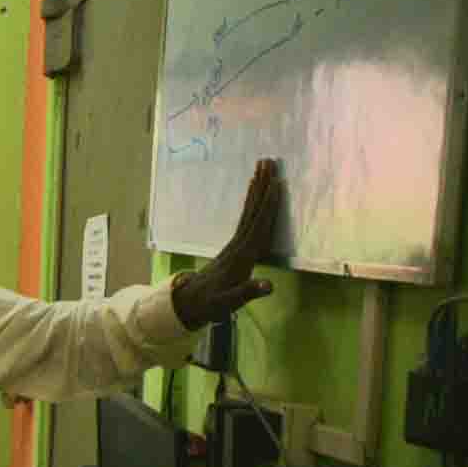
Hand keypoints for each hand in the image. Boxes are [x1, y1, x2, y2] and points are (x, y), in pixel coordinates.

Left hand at [171, 158, 281, 328]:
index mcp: (242, 255)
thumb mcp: (229, 302)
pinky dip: (252, 202)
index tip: (277, 184)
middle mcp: (238, 244)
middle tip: (268, 161)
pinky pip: (246, 218)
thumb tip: (268, 286)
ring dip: (256, 189)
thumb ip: (248, 293)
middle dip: (262, 186)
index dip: (269, 205)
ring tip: (262, 167)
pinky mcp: (234, 245)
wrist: (190, 303)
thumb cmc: (212, 304)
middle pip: (252, 210)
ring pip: (249, 210)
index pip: (258, 225)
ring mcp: (235, 243)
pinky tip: (253, 193)